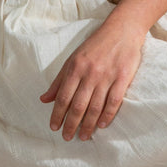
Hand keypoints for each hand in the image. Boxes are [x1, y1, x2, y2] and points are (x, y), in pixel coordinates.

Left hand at [40, 22, 143, 141]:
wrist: (122, 30)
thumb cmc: (95, 45)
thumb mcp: (73, 58)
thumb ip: (59, 80)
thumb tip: (44, 99)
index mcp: (75, 67)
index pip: (63, 96)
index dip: (57, 114)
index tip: (54, 127)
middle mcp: (90, 73)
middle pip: (78, 105)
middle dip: (71, 124)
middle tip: (67, 137)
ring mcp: (107, 76)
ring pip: (95, 107)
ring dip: (88, 125)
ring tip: (83, 137)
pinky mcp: (122, 78)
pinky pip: (113, 102)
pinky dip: (107, 116)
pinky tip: (101, 125)